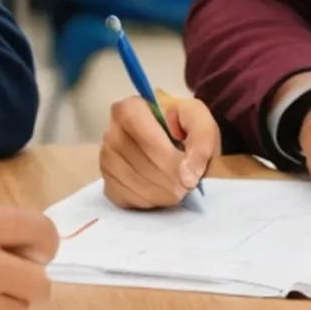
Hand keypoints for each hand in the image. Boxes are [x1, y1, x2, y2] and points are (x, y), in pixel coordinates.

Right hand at [101, 92, 219, 209]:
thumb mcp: (203, 124)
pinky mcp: (109, 183)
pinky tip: (163, 196)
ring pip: (129, 179)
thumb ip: (202, 141)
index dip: (161, 150)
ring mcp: (107, 159)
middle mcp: (113, 131)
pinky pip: (124, 196)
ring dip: (159, 191)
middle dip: (165, 176)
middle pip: (134, 156)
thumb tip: (187, 175)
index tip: (184, 168)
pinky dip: (148, 201)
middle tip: (187, 187)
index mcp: (132, 108)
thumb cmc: (188, 133)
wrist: (181, 154)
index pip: (136, 124)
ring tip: (179, 192)